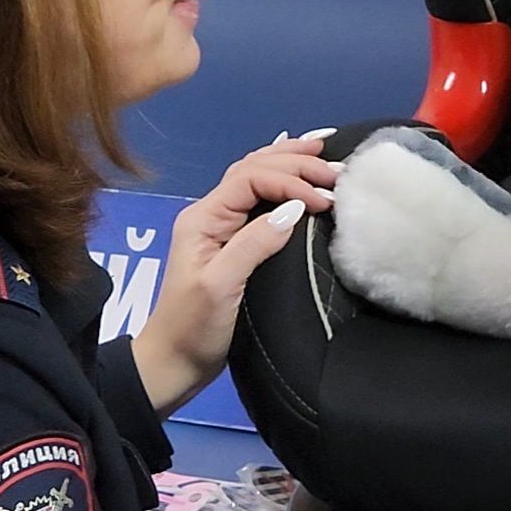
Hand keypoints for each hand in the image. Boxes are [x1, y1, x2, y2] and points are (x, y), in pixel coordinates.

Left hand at [132, 129, 339, 414]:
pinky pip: (258, 197)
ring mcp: (220, 226)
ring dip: (289, 161)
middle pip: (254, 169)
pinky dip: (280, 179)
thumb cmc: (194, 327)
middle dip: (296, 162)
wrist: (173, 363)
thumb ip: (254, 243)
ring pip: (255, 176)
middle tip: (337, 170)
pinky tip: (294, 169)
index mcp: (203, 218)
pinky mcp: (232, 241)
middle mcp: (210, 213)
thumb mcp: (221, 286)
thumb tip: (295, 208)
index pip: (251, 179)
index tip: (326, 200)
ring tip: (322, 148)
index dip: (291, 180)